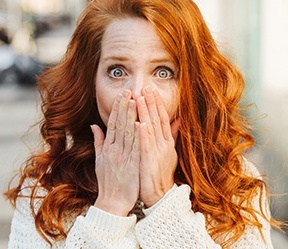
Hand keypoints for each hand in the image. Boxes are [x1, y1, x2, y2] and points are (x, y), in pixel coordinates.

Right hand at [91, 90, 139, 215]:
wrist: (112, 202)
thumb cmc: (107, 181)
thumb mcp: (99, 160)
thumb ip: (98, 141)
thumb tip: (94, 125)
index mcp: (107, 148)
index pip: (112, 124)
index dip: (116, 109)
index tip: (121, 95)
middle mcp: (113, 150)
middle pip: (119, 125)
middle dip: (124, 107)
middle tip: (128, 91)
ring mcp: (122, 157)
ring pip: (127, 133)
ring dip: (131, 116)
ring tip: (134, 101)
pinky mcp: (132, 166)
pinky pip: (135, 148)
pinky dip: (137, 136)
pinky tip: (140, 123)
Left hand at [137, 87, 179, 206]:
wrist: (160, 195)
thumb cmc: (161, 173)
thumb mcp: (169, 152)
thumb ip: (171, 135)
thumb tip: (178, 120)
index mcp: (166, 142)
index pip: (162, 118)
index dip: (157, 104)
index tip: (152, 90)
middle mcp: (163, 145)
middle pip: (157, 120)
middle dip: (151, 103)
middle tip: (146, 87)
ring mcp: (157, 153)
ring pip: (151, 129)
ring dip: (146, 114)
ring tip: (140, 99)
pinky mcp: (150, 162)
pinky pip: (146, 146)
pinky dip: (144, 134)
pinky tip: (140, 123)